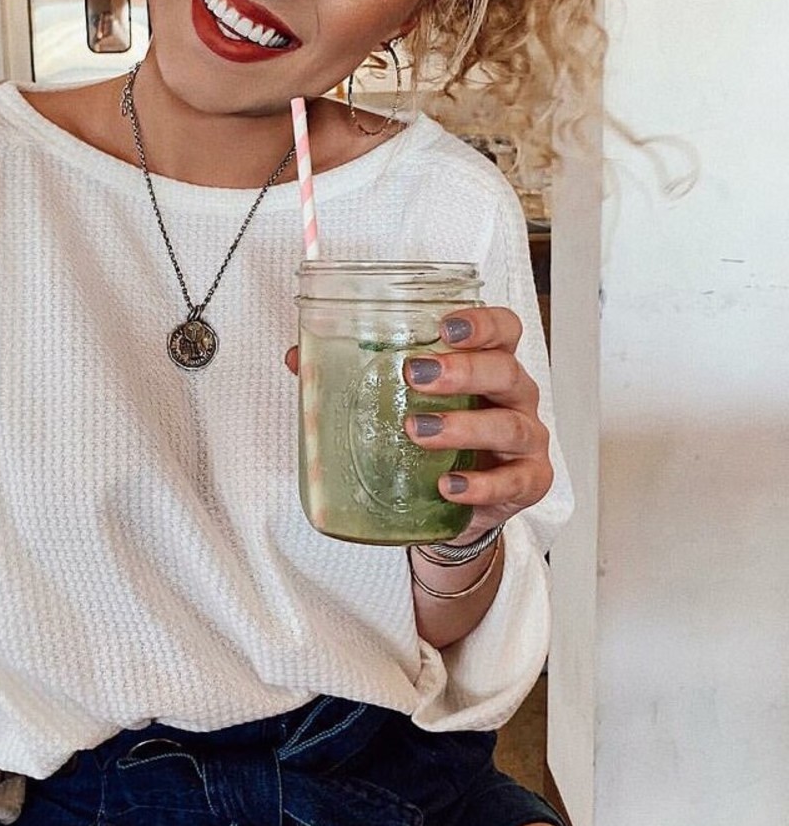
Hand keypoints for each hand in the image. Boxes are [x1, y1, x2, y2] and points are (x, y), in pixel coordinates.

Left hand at [284, 305, 551, 538]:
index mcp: (487, 364)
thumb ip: (353, 376)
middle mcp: (514, 395)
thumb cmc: (433, 438)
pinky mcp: (528, 481)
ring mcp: (525, 439)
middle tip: (415, 375)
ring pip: (509, 425)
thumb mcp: (399, 402)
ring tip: (418, 432)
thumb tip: (298, 357)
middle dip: (462, 369)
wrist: (456, 502)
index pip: (503, 328)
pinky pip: (513, 481)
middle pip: (505, 370)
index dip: (481, 322)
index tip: (445, 325)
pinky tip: (449, 486)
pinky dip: (481, 485)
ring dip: (463, 426)